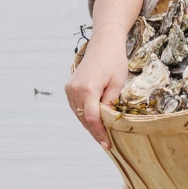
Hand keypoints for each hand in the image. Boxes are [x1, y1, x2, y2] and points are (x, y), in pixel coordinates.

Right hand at [65, 26, 128, 148]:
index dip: (100, 134)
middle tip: (106, 144)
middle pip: (84, 119)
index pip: (92, 119)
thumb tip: (107, 120)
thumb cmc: (114, 61)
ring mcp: (70, 88)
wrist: (103, 44)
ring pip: (79, 115)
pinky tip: (94, 123)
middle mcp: (75, 90)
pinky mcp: (69, 87)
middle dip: (95, 132)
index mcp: (88, 89)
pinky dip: (85, 116)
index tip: (108, 145)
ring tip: (102, 136)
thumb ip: (110, 103)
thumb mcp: (118, 83)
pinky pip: (76, 107)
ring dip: (89, 126)